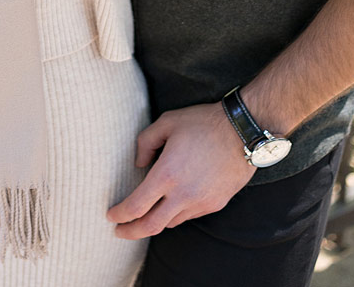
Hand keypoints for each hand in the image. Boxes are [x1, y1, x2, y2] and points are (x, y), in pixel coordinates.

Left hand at [106, 101, 255, 238]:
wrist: (242, 132)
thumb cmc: (202, 123)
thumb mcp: (167, 122)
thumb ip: (145, 142)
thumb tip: (138, 164)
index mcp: (166, 174)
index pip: (136, 206)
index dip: (120, 214)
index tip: (111, 215)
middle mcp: (183, 194)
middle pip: (151, 226)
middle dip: (131, 232)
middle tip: (119, 231)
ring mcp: (200, 202)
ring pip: (171, 222)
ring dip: (155, 221)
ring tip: (146, 213)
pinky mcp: (215, 204)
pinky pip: (189, 215)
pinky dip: (175, 214)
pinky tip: (172, 203)